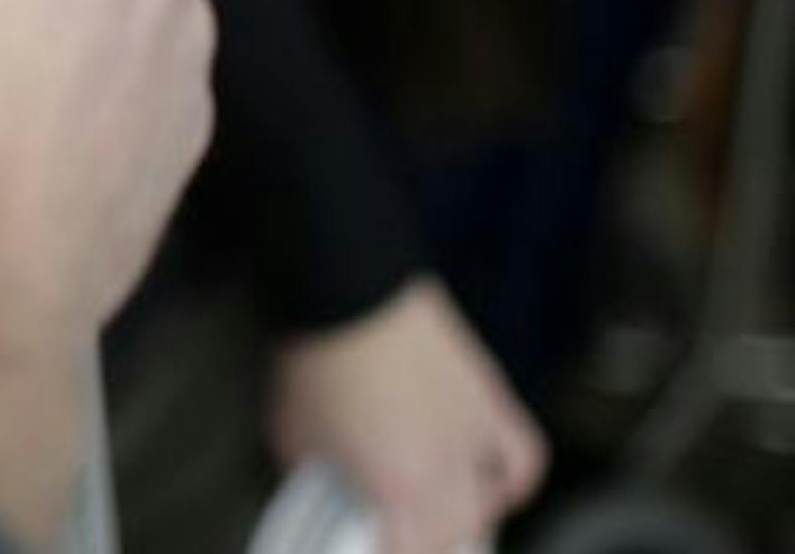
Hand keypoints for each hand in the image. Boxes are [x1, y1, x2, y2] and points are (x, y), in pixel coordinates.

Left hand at [269, 279, 546, 553]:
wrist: (349, 288)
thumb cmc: (319, 353)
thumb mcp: (293, 431)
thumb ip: (317, 473)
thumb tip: (324, 485)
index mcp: (398, 487)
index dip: (385, 550)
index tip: (371, 542)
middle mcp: (448, 469)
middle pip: (453, 539)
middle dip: (422, 544)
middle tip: (395, 535)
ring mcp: (475, 433)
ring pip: (490, 507)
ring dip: (463, 521)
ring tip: (438, 521)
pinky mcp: (488, 398)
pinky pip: (523, 459)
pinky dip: (512, 480)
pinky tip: (495, 487)